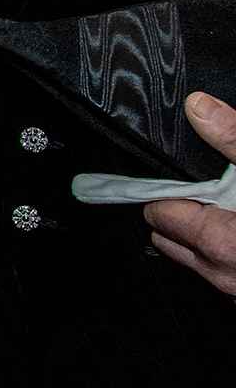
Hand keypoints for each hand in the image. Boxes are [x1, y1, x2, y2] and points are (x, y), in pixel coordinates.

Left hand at [146, 90, 235, 295]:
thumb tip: (201, 108)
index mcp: (222, 242)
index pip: (160, 214)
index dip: (169, 190)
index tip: (184, 176)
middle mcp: (227, 276)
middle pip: (172, 240)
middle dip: (185, 214)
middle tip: (212, 189)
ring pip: (202, 262)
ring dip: (210, 237)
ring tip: (234, 207)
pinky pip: (232, 278)